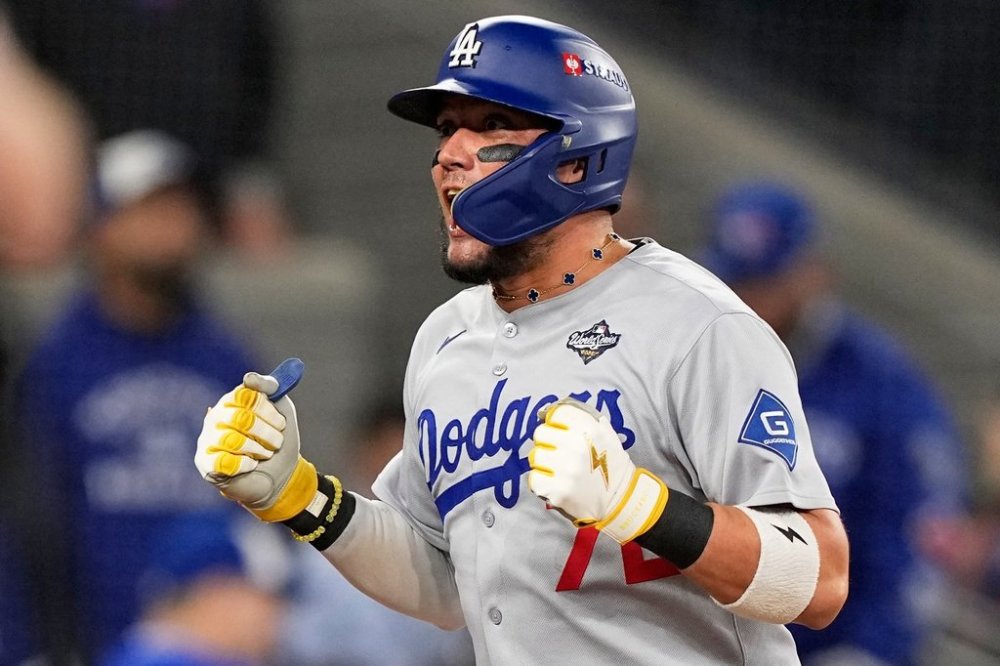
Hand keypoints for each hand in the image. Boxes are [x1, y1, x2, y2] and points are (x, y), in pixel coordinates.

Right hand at [195, 359, 318, 521]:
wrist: (280, 476)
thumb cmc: (277, 440)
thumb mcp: (282, 410)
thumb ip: (271, 388)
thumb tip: (249, 377)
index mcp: (233, 400)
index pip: (246, 395)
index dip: (268, 411)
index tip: (282, 424)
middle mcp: (215, 416)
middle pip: (240, 417)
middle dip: (266, 433)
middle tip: (276, 442)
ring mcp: (207, 440)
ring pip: (233, 440)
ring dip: (258, 449)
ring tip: (264, 454)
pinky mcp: (205, 464)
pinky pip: (225, 461)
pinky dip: (246, 465)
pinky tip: (251, 465)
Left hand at [528, 397, 667, 542]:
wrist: (620, 500)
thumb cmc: (610, 465)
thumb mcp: (606, 434)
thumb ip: (583, 418)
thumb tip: (550, 410)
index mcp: (590, 429)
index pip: (557, 413)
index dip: (555, 421)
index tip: (558, 430)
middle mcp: (577, 446)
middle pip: (541, 433)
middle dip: (547, 442)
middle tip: (556, 451)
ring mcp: (567, 470)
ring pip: (536, 455)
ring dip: (543, 462)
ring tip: (555, 469)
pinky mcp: (559, 491)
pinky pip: (535, 479)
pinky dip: (541, 481)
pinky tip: (553, 483)